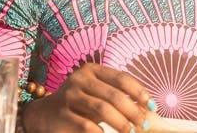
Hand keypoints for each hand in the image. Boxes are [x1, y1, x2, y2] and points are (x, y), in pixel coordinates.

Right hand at [22, 63, 151, 132]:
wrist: (44, 114)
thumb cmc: (79, 103)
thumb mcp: (96, 93)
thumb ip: (116, 95)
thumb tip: (147, 105)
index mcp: (91, 70)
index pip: (121, 78)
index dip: (139, 91)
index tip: (152, 105)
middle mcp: (79, 79)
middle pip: (114, 95)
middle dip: (133, 110)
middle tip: (144, 124)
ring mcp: (69, 96)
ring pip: (102, 109)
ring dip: (121, 122)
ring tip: (131, 131)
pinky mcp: (62, 114)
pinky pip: (87, 125)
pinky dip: (101, 132)